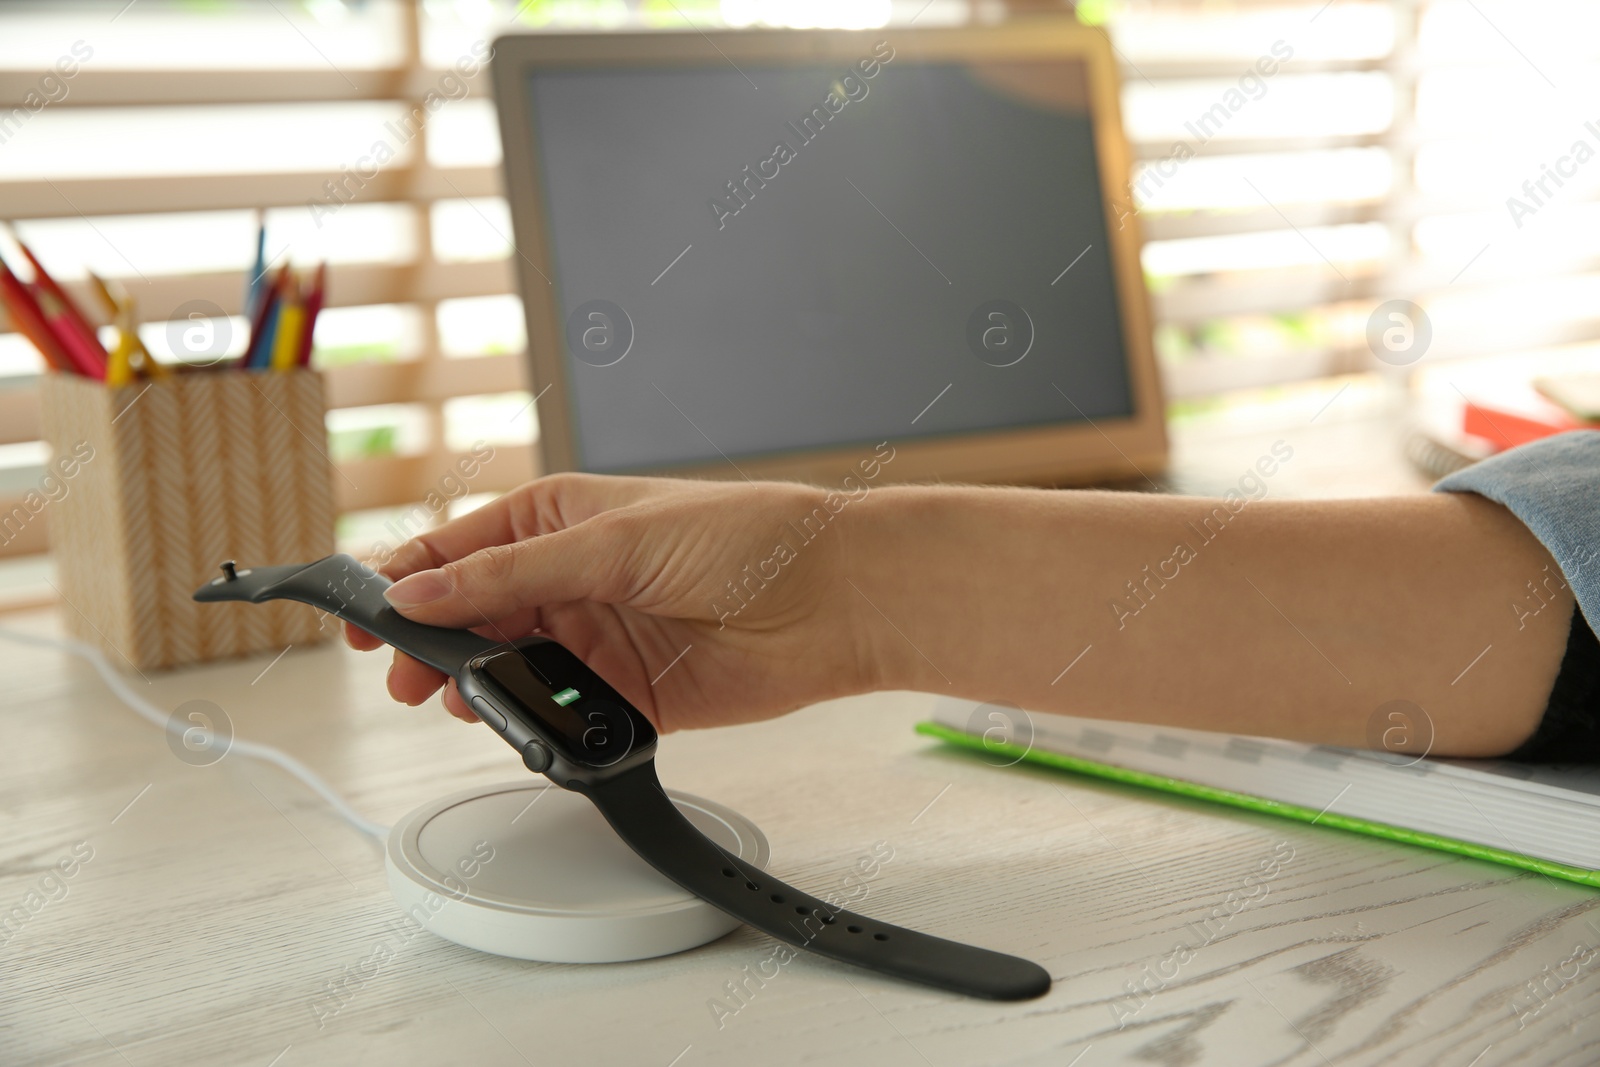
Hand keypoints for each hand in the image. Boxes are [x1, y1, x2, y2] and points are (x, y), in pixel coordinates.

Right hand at [344, 473, 882, 730]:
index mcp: (558, 519)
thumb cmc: (742, 537)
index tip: (361, 616)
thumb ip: (511, 572)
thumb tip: (417, 590)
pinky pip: (560, 718)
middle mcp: (570, 579)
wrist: (831, 600)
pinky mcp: (626, 699)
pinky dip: (536, 725)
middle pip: (471, 617)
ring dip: (480, 688)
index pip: (456, 548)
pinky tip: (525, 724)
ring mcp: (595, 640)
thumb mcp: (612, 539)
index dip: (403, 580)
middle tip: (405, 675)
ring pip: (508, 673)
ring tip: (462, 698)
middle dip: (431, 645)